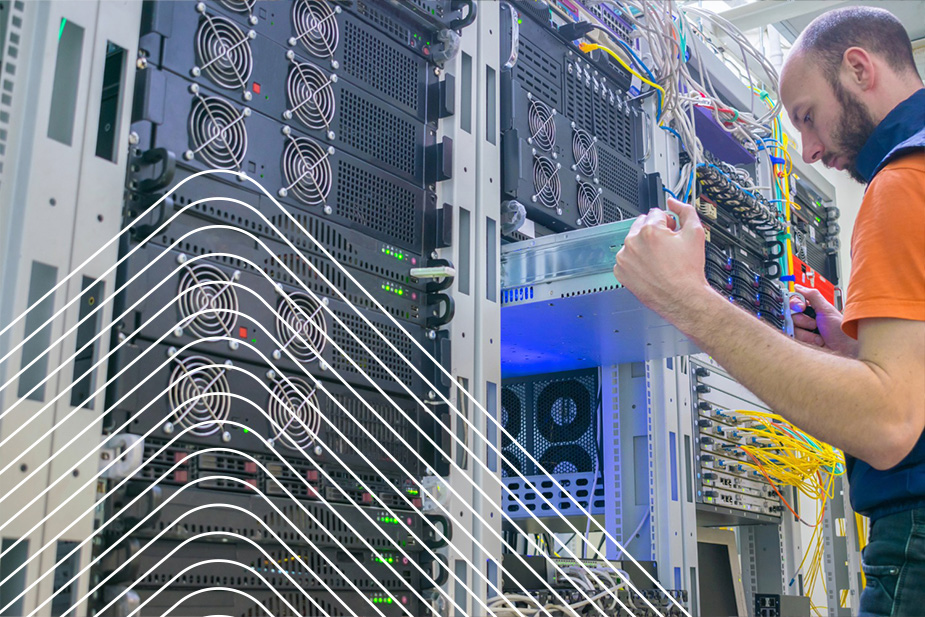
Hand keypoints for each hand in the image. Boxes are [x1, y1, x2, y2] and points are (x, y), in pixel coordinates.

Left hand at [613, 198, 713, 320]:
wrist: (682, 298)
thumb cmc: (688, 271)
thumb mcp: (695, 233)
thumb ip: (685, 210)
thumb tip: (673, 201)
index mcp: (649, 230)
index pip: (655, 213)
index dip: (668, 223)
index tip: (672, 234)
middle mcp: (632, 242)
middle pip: (642, 226)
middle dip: (654, 233)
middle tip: (668, 248)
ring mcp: (624, 258)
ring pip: (633, 242)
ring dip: (644, 247)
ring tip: (660, 260)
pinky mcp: (620, 272)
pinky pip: (626, 259)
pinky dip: (636, 261)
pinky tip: (650, 268)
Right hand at [790, 284, 858, 356]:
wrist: (845, 348)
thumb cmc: (840, 329)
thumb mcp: (826, 309)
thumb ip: (812, 295)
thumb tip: (798, 286)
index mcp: (811, 308)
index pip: (793, 301)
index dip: (795, 304)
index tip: (802, 307)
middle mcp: (806, 318)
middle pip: (790, 315)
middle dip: (803, 320)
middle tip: (814, 323)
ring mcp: (803, 330)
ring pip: (792, 327)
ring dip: (806, 332)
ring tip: (819, 334)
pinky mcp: (802, 341)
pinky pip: (794, 338)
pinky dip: (807, 339)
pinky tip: (817, 341)